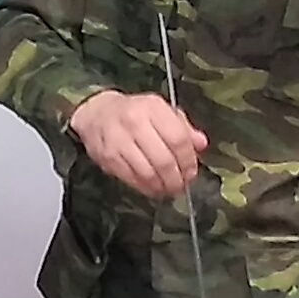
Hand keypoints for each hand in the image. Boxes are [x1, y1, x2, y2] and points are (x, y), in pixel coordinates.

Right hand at [69, 90, 207, 200]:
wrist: (97, 114)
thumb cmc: (135, 113)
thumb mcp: (161, 111)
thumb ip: (184, 128)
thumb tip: (201, 144)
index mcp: (152, 108)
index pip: (178, 139)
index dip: (188, 160)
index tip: (192, 172)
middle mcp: (134, 122)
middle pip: (164, 159)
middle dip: (176, 178)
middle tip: (181, 185)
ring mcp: (119, 141)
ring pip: (147, 173)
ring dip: (162, 187)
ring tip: (169, 190)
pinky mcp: (108, 158)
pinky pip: (132, 179)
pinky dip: (146, 188)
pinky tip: (153, 188)